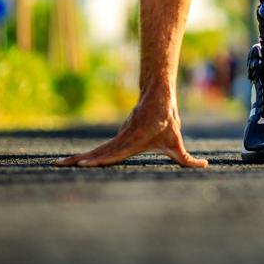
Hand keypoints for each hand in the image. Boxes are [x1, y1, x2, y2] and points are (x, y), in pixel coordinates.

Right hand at [55, 92, 208, 168]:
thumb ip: (188, 158)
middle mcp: (121, 139)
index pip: (112, 153)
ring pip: (96, 151)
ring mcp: (117, 138)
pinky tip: (74, 162)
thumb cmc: (167, 120)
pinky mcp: (116, 138)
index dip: (97, 160)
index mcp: (132, 141)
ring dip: (77, 159)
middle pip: (97, 153)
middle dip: (78, 161)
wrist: (157, 97)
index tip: (82, 164)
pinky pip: (99, 149)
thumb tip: (204, 166)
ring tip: (58, 165)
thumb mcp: (177, 141)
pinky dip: (85, 156)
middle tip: (59, 166)